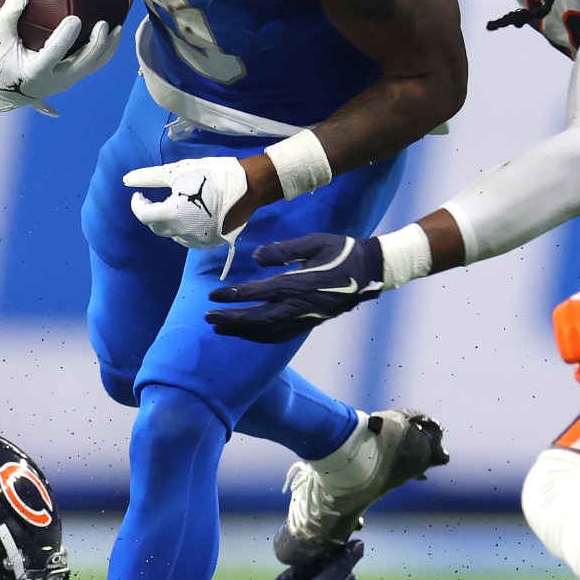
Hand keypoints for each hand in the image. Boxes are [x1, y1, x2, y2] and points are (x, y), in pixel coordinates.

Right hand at [0, 0, 118, 113]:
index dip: (66, 38)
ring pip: (92, 67)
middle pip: (82, 64)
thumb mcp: (0, 40)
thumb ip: (8, 17)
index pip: (54, 54)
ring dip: (107, 48)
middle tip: (103, 24)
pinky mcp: (71, 79)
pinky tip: (112, 34)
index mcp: (35, 72)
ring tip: (117, 28)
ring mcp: (65, 82)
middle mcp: (54, 80)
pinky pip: (92, 66)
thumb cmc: (1, 60)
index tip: (76, 19)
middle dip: (96, 45)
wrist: (4, 92)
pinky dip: (104, 51)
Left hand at [124, 157, 250, 249]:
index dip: (137, 205)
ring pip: (172, 235)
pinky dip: (183, 229)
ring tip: (174, 206)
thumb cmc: (211, 176)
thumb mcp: (177, 172)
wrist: (248, 186)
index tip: (139, 195)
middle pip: (156, 227)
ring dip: (168, 223)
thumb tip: (126, 180)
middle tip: (153, 200)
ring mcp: (197, 241)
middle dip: (152, 214)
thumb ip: (150, 178)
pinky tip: (189, 216)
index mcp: (172, 215)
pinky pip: (188, 239)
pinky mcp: (209, 243)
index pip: (144, 215)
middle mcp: (182, 233)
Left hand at [207, 234, 388, 342]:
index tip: (213, 296)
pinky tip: (249, 335)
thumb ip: (284, 250)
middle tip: (209, 317)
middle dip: (231, 320)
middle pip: (257, 319)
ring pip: (267, 332)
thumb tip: (256, 257)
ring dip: (242, 332)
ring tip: (221, 328)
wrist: (370, 271)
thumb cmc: (342, 252)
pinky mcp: (310, 323)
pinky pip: (281, 336)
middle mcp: (298, 306)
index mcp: (296, 284)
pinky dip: (261, 337)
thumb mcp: (314, 242)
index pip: (257, 293)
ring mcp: (304, 318)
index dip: (233, 296)